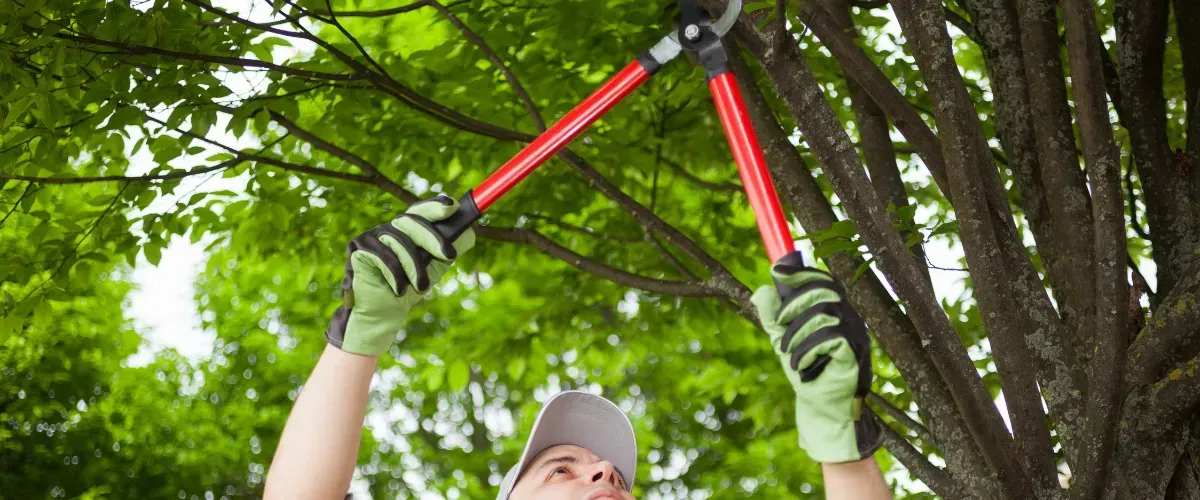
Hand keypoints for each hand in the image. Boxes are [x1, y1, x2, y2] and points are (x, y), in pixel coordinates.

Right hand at [325, 195, 475, 356]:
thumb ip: (446, 250)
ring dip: (413, 268)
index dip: (435, 205)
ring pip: (399, 241)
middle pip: (411, 221)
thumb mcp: (432, 268)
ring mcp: (371, 236)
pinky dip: (394, 275)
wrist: (382, 314)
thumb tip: (469, 233)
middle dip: (433, 238)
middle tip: (450, 255)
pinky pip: (382, 255)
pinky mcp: (357, 248)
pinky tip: (398, 289)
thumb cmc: (408, 289)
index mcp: (406, 230)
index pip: (421, 211)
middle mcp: (388, 228)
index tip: (452, 206)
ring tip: (421, 288)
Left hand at [751, 252, 882, 462]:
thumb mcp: (783, 341)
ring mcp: (856, 335)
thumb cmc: (806, 372)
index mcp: (835, 312)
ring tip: (787, 353)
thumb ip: (773, 317)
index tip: (777, 272)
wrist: (821, 408)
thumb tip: (761, 290)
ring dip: (797, 332)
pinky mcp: (855, 353)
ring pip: (823, 312)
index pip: (823, 281)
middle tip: (779, 324)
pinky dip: (807, 349)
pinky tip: (800, 365)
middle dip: (794, 303)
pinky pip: (830, 337)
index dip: (802, 273)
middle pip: (823, 290)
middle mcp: (850, 319)